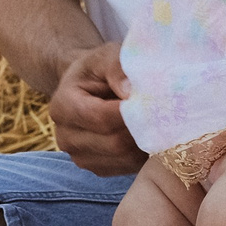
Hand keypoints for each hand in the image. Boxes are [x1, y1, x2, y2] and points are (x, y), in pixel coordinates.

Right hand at [50, 41, 145, 175]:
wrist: (88, 87)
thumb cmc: (99, 69)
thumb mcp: (105, 56)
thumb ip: (116, 68)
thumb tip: (131, 93)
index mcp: (62, 106)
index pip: (101, 117)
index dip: (131, 112)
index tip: (155, 100)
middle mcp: (65, 137)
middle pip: (114, 143)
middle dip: (142, 128)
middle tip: (163, 112)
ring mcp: (80, 157)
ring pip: (124, 158)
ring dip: (145, 142)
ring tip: (156, 121)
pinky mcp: (97, 169)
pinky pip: (128, 168)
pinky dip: (142, 153)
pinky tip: (147, 134)